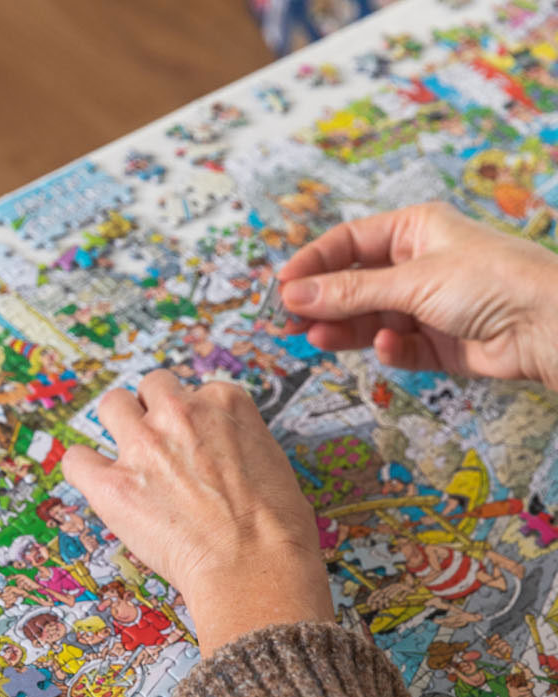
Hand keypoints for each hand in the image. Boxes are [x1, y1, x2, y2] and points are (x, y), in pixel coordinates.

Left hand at [61, 370, 333, 655]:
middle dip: (153, 411)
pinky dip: (84, 469)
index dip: (193, 422)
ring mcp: (143, 445)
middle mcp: (180, 412)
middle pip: (151, 387)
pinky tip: (99, 484)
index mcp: (224, 402)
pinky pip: (77, 460)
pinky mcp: (112, 484)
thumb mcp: (273, 462)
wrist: (256, 567)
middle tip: (160, 446)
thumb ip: (239, 443)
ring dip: (118, 427)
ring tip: (128, 459)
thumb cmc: (278, 528)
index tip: (196, 447)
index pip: (195, 392)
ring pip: (111, 406)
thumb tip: (224, 456)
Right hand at [278, 202, 557, 389]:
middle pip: (353, 284)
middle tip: (288, 322)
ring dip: (343, 329)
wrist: (548, 326)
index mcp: (414, 230)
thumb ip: (348, 292)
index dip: (313, 263)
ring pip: (368, 318)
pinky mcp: (436, 343)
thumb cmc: (492, 281)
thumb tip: (293, 295)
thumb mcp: (410, 280)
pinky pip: (396, 346)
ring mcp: (425, 305)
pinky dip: (386, 349)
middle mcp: (417, 265)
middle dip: (321, 303)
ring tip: (316, 339)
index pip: (348, 242)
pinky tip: (385, 346)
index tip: (282, 287)